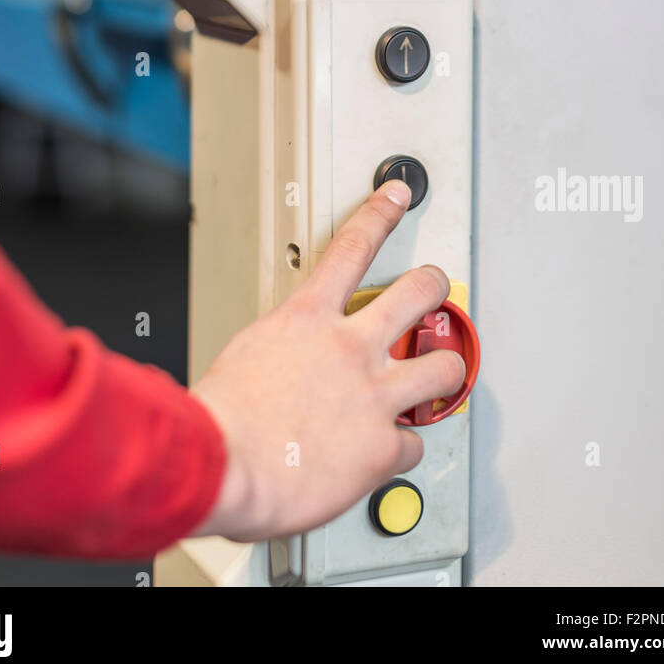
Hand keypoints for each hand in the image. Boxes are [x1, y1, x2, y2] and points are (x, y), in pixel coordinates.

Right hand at [191, 180, 465, 541]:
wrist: (220, 467)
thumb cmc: (220, 419)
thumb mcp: (247, 355)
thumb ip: (282, 348)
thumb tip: (290, 361)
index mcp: (306, 319)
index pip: (351, 248)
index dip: (379, 215)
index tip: (395, 196)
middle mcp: (348, 348)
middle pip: (417, 293)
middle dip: (434, 286)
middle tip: (436, 287)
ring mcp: (373, 395)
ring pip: (442, 367)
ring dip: (444, 371)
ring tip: (440, 375)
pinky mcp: (382, 446)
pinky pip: (415, 443)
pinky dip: (403, 448)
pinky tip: (388, 453)